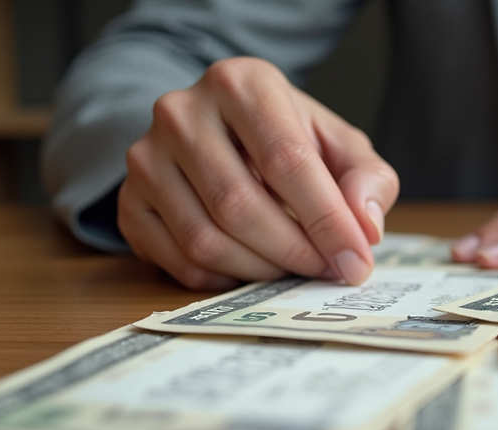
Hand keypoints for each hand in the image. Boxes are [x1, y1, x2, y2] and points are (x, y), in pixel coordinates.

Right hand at [118, 57, 397, 289]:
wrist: (217, 134)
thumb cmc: (284, 140)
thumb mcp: (336, 145)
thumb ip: (366, 178)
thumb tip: (364, 227)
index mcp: (242, 84)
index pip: (287, 159)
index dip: (326, 219)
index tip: (356, 260)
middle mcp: (181, 112)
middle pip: (240, 205)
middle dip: (294, 252)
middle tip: (326, 271)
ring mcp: (146, 157)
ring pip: (205, 239)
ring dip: (260, 270)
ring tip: (292, 269)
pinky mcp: (130, 201)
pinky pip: (179, 261)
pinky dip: (224, 278)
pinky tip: (251, 267)